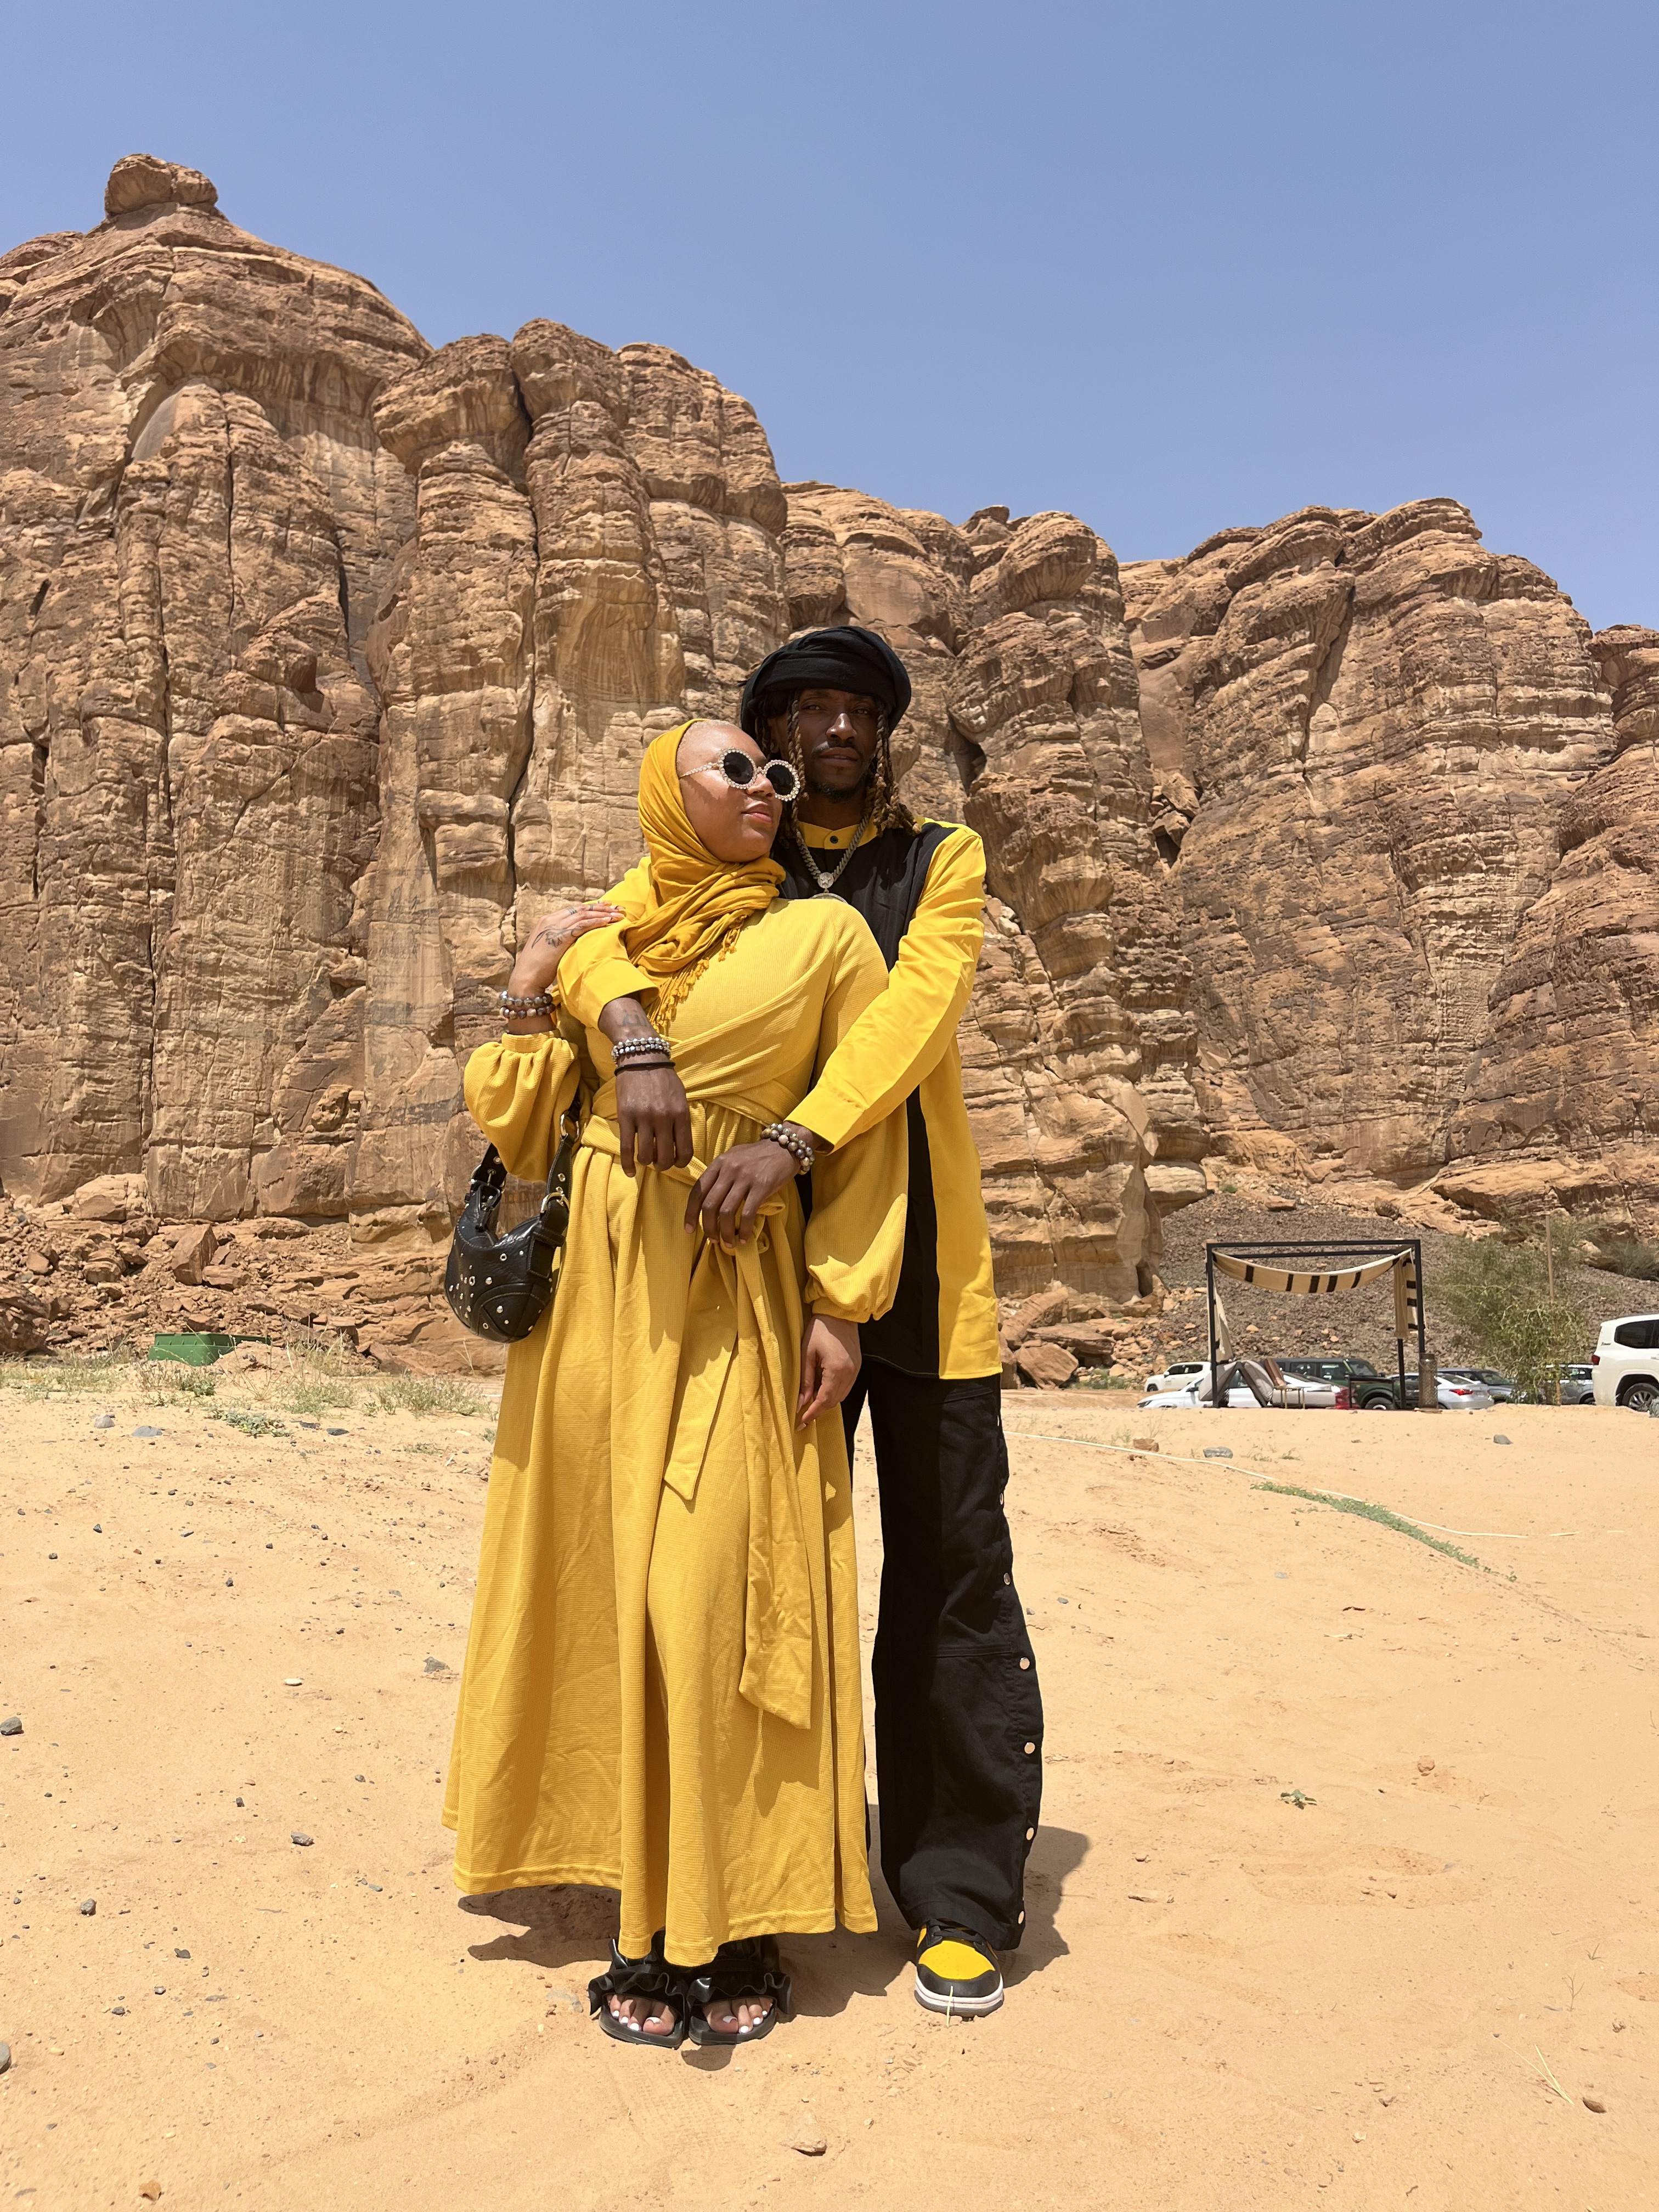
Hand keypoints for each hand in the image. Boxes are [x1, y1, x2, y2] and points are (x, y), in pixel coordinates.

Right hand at [506, 903, 623, 999]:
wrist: (527, 978)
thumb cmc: (538, 968)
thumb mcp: (549, 948)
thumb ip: (560, 939)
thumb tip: (577, 940)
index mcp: (547, 920)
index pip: (573, 909)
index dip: (592, 907)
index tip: (607, 907)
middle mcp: (551, 920)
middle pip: (580, 909)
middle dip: (601, 907)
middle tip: (618, 907)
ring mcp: (554, 927)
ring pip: (583, 915)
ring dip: (602, 914)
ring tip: (617, 915)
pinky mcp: (560, 937)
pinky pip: (581, 925)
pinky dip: (595, 922)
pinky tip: (607, 922)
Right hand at [617, 1063, 692, 1174]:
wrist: (642, 1059)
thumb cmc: (664, 1079)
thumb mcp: (681, 1098)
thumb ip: (681, 1121)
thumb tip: (679, 1146)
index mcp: (681, 1114)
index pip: (685, 1151)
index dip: (680, 1163)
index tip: (676, 1163)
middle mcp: (664, 1119)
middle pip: (665, 1157)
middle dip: (663, 1165)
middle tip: (659, 1163)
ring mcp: (644, 1118)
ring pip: (646, 1155)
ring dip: (646, 1162)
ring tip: (645, 1159)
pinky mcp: (626, 1117)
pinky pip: (627, 1148)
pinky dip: (628, 1164)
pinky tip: (630, 1171)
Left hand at [684, 1139, 799, 1248]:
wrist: (785, 1146)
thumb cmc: (757, 1156)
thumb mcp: (733, 1158)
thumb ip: (720, 1175)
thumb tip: (709, 1203)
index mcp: (718, 1164)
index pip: (697, 1191)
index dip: (690, 1213)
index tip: (689, 1229)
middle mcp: (728, 1169)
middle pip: (709, 1205)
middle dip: (708, 1227)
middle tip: (712, 1240)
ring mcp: (745, 1177)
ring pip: (726, 1212)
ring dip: (725, 1232)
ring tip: (728, 1243)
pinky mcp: (761, 1186)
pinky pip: (747, 1213)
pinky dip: (744, 1230)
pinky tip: (745, 1238)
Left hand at [797, 1315, 860, 1428]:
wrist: (840, 1313)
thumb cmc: (821, 1329)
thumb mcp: (806, 1354)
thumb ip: (805, 1380)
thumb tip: (800, 1402)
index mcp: (837, 1370)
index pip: (824, 1400)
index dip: (812, 1413)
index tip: (801, 1422)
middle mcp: (849, 1374)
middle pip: (834, 1402)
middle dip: (818, 1411)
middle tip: (803, 1417)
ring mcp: (856, 1371)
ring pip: (841, 1396)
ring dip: (827, 1403)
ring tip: (811, 1405)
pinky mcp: (857, 1367)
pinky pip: (846, 1387)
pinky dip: (834, 1393)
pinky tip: (823, 1392)